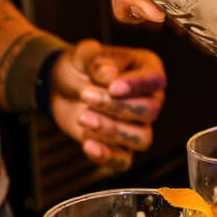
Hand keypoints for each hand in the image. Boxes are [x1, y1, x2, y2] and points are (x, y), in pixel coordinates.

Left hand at [48, 39, 166, 171]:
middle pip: (150, 111)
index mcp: (146, 69)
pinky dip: (107, 156)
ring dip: (112, 130)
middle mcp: (148, 99)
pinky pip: (124, 161)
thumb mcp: (83, 54)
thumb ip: (96, 61)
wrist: (60, 87)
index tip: (112, 87)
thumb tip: (110, 74)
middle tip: (86, 95)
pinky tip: (87, 144)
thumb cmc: (80, 66)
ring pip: (142, 139)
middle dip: (117, 106)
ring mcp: (136, 125)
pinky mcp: (120, 147)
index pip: (155, 80)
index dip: (137, 86)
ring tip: (83, 117)